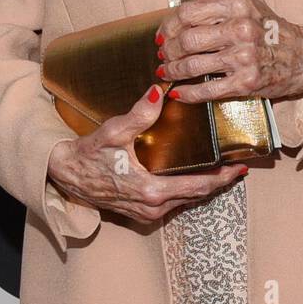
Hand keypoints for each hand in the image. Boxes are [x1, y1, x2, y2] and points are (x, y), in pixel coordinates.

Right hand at [46, 82, 248, 223]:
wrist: (63, 175)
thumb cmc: (87, 154)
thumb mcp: (114, 131)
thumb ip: (139, 113)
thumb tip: (159, 90)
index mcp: (150, 191)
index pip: (197, 187)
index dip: (221, 178)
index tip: (239, 168)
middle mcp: (151, 207)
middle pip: (196, 196)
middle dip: (218, 182)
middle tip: (238, 166)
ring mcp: (146, 213)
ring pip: (185, 202)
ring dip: (203, 187)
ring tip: (222, 170)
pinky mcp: (140, 212)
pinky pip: (173, 204)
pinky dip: (187, 191)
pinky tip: (195, 177)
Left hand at [156, 0, 302, 102]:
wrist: (300, 56)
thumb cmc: (269, 25)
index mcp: (238, 5)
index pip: (189, 12)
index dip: (169, 24)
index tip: (164, 33)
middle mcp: (241, 29)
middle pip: (187, 40)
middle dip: (168, 50)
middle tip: (163, 54)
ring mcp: (244, 58)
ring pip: (192, 65)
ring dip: (173, 71)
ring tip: (167, 71)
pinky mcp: (246, 83)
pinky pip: (207, 90)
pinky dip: (187, 93)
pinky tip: (178, 92)